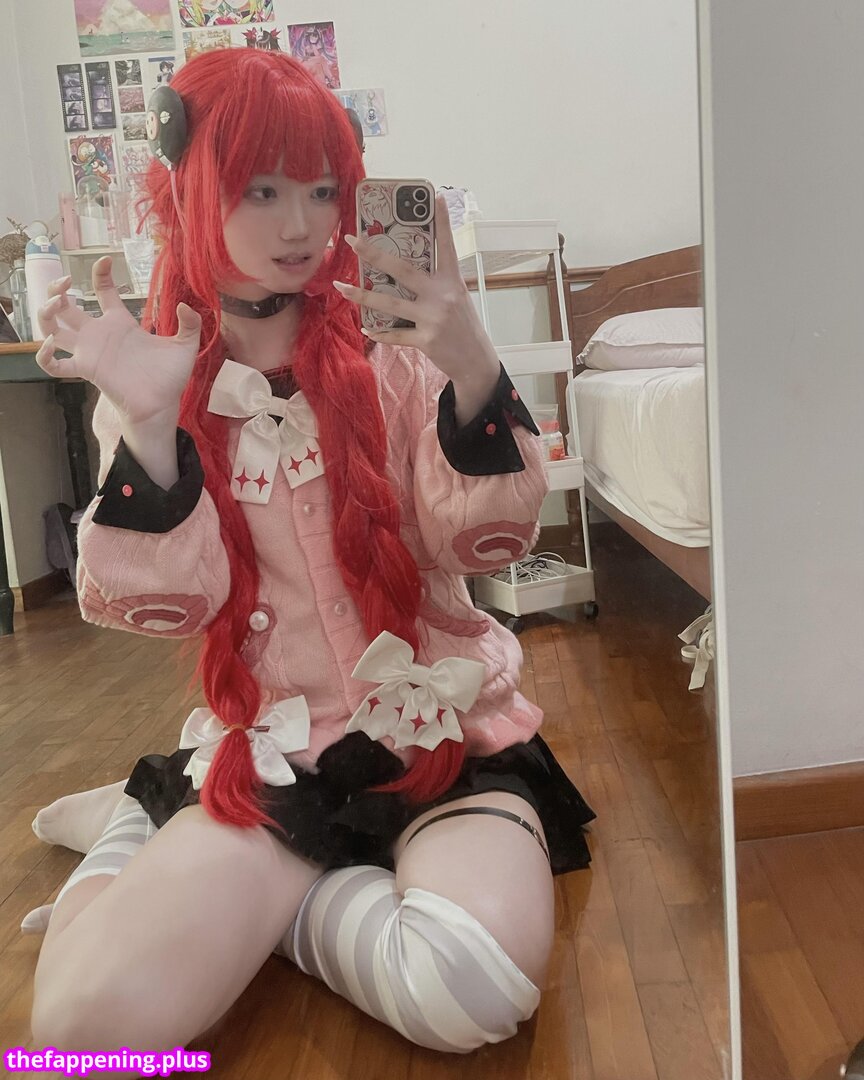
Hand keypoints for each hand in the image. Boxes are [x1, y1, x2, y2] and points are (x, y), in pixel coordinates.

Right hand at [35, 256, 201, 429]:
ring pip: (53, 328)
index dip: (100, 273)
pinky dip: (45, 356)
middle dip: (57, 289)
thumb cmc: (169, 378)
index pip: (103, 291)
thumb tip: (185, 305)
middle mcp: (100, 334)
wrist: (161, 405)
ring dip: (46, 314)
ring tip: (56, 304)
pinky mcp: (85, 369)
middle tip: (65, 283)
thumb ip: (189, 324)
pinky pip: (54, 366)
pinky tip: (52, 345)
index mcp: (120, 323)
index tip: (105, 259)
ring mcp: (89, 351)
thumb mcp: (185, 346)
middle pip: (66, 306)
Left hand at [334, 194, 499, 391]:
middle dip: (374, 254)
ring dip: (361, 295)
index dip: (441, 221)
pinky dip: (378, 332)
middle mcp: (441, 295)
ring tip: (340, 287)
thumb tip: (407, 268)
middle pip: (402, 270)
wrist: (475, 360)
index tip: (436, 196)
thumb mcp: (457, 297)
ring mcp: (432, 318)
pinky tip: (365, 328)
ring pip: (389, 303)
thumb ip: (436, 282)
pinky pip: (395, 334)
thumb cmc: (463, 325)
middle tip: (353, 240)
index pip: (445, 245)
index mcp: (451, 280)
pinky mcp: (426, 340)